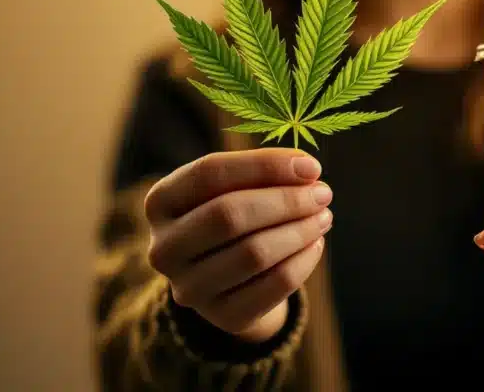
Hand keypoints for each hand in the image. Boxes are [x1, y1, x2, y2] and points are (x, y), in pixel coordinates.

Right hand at [144, 148, 332, 341]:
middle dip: (286, 201)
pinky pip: (275, 285)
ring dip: (300, 230)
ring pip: (255, 253)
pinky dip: (304, 261)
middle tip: (323, 194)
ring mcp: (189, 288)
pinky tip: (315, 244)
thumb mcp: (234, 189)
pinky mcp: (222, 317)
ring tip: (323, 217)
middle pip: (230, 215)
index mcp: (160, 202)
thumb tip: (307, 172)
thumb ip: (262, 174)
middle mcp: (164, 248)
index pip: (210, 174)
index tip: (311, 166)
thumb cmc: (232, 217)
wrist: (225, 279)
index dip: (264, 166)